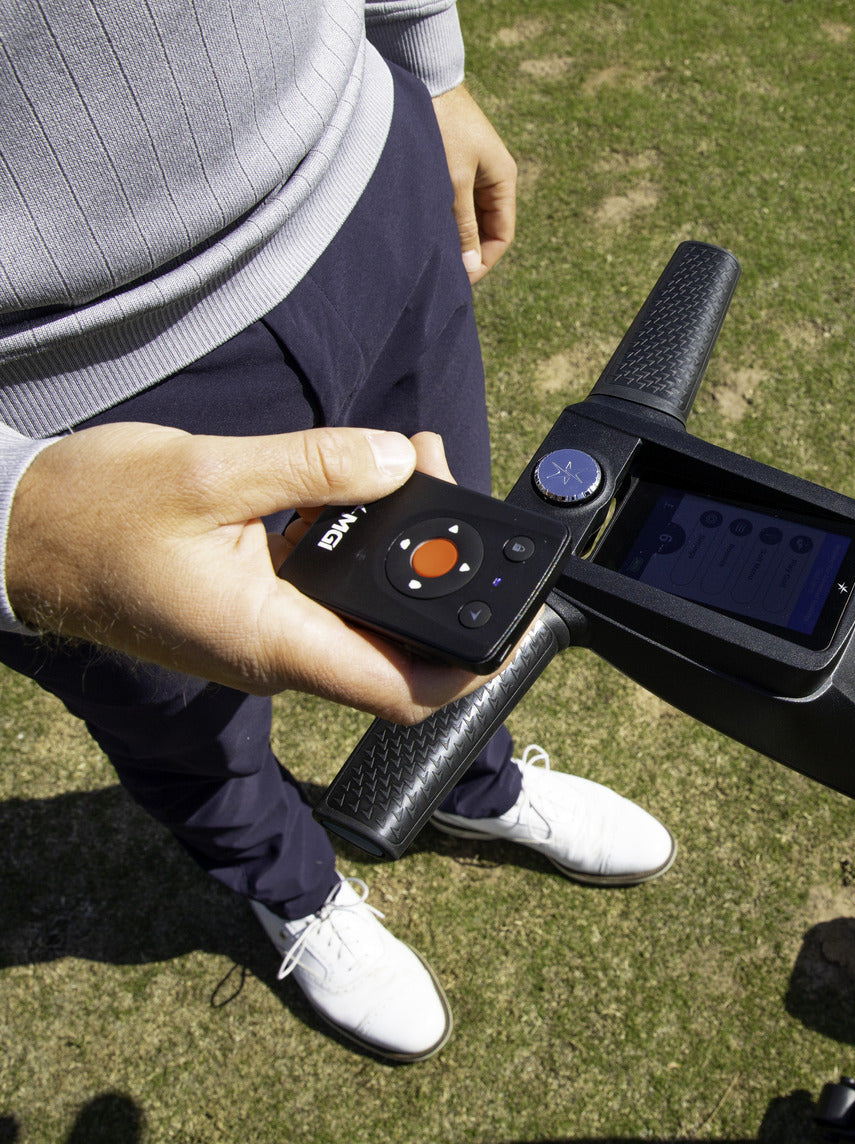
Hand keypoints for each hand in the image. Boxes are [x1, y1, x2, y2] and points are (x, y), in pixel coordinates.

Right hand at [7, 424, 496, 723]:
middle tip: (451, 487)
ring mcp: (267, 628)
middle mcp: (279, 649)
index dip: (469, 668)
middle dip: (440, 571)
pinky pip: (327, 577)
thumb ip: (312, 466)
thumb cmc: (92, 514)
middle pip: (395, 637)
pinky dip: (355, 528)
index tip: (514, 624)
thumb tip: (397, 461)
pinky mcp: (255, 600)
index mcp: (273, 641)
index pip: (399, 688)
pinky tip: (365, 469)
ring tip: (414, 456)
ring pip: (364, 601)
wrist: (15, 533)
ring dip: (400, 540)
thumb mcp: (208, 472)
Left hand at [431, 83, 516, 282]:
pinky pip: (454, 198)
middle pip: (486, 227)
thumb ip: (463, 225)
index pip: (503, 235)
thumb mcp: (453, 180)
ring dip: (452, 232)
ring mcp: (473, 168)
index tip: (459, 279)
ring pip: (467, 214)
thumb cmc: (442, 125)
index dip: (484, 261)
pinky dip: (442, 214)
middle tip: (441, 268)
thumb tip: (472, 267)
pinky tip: (422, 221)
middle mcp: (493, 176)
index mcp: (504, 180)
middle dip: (467, 250)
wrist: (424, 75)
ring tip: (429, 247)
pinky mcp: (453, 161)